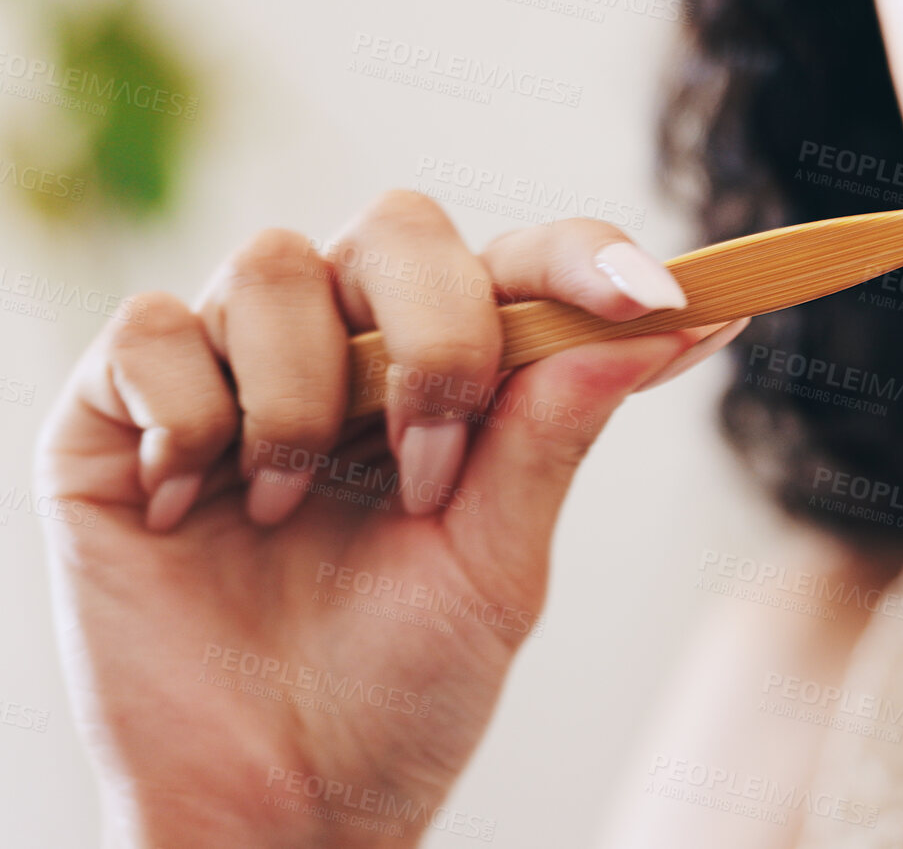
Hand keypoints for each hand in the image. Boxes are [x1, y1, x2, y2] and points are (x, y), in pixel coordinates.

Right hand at [33, 192, 745, 847]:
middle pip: (397, 228)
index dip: (585, 256)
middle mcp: (342, 349)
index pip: (518, 264)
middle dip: (433, 335)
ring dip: (303, 395)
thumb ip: (555, 432)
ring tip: (293, 512)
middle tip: (427, 470)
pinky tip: (193, 508)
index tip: (652, 297)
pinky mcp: (117, 415)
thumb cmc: (400, 688)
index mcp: (449, 376)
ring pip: (271, 265)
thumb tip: (669, 321)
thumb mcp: (498, 564)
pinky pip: (152, 331)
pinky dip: (191, 415)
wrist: (275, 803)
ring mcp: (229, 372)